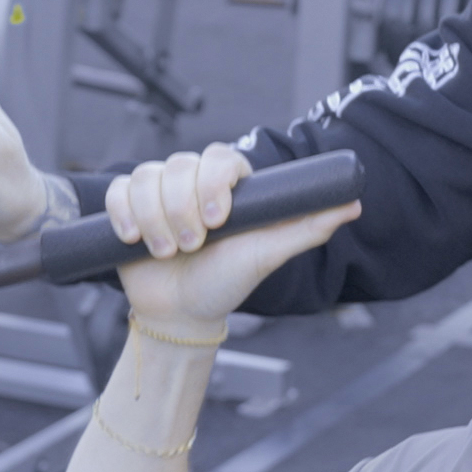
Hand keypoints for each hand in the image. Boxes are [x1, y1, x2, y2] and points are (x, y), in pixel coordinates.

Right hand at [107, 145, 358, 337]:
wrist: (181, 314)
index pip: (219, 157)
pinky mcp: (127, 203)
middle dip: (182, 212)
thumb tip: (353, 203)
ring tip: (167, 253)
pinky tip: (134, 239)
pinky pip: (119, 191)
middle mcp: (193, 179)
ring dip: (154, 220)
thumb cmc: (227, 283)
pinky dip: (124, 216)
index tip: (217, 219)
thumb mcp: (268, 256)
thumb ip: (308, 227)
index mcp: (230, 183)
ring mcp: (158, 190)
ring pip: (146, 178)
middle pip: (178, 166)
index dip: (213, 183)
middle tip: (193, 246)